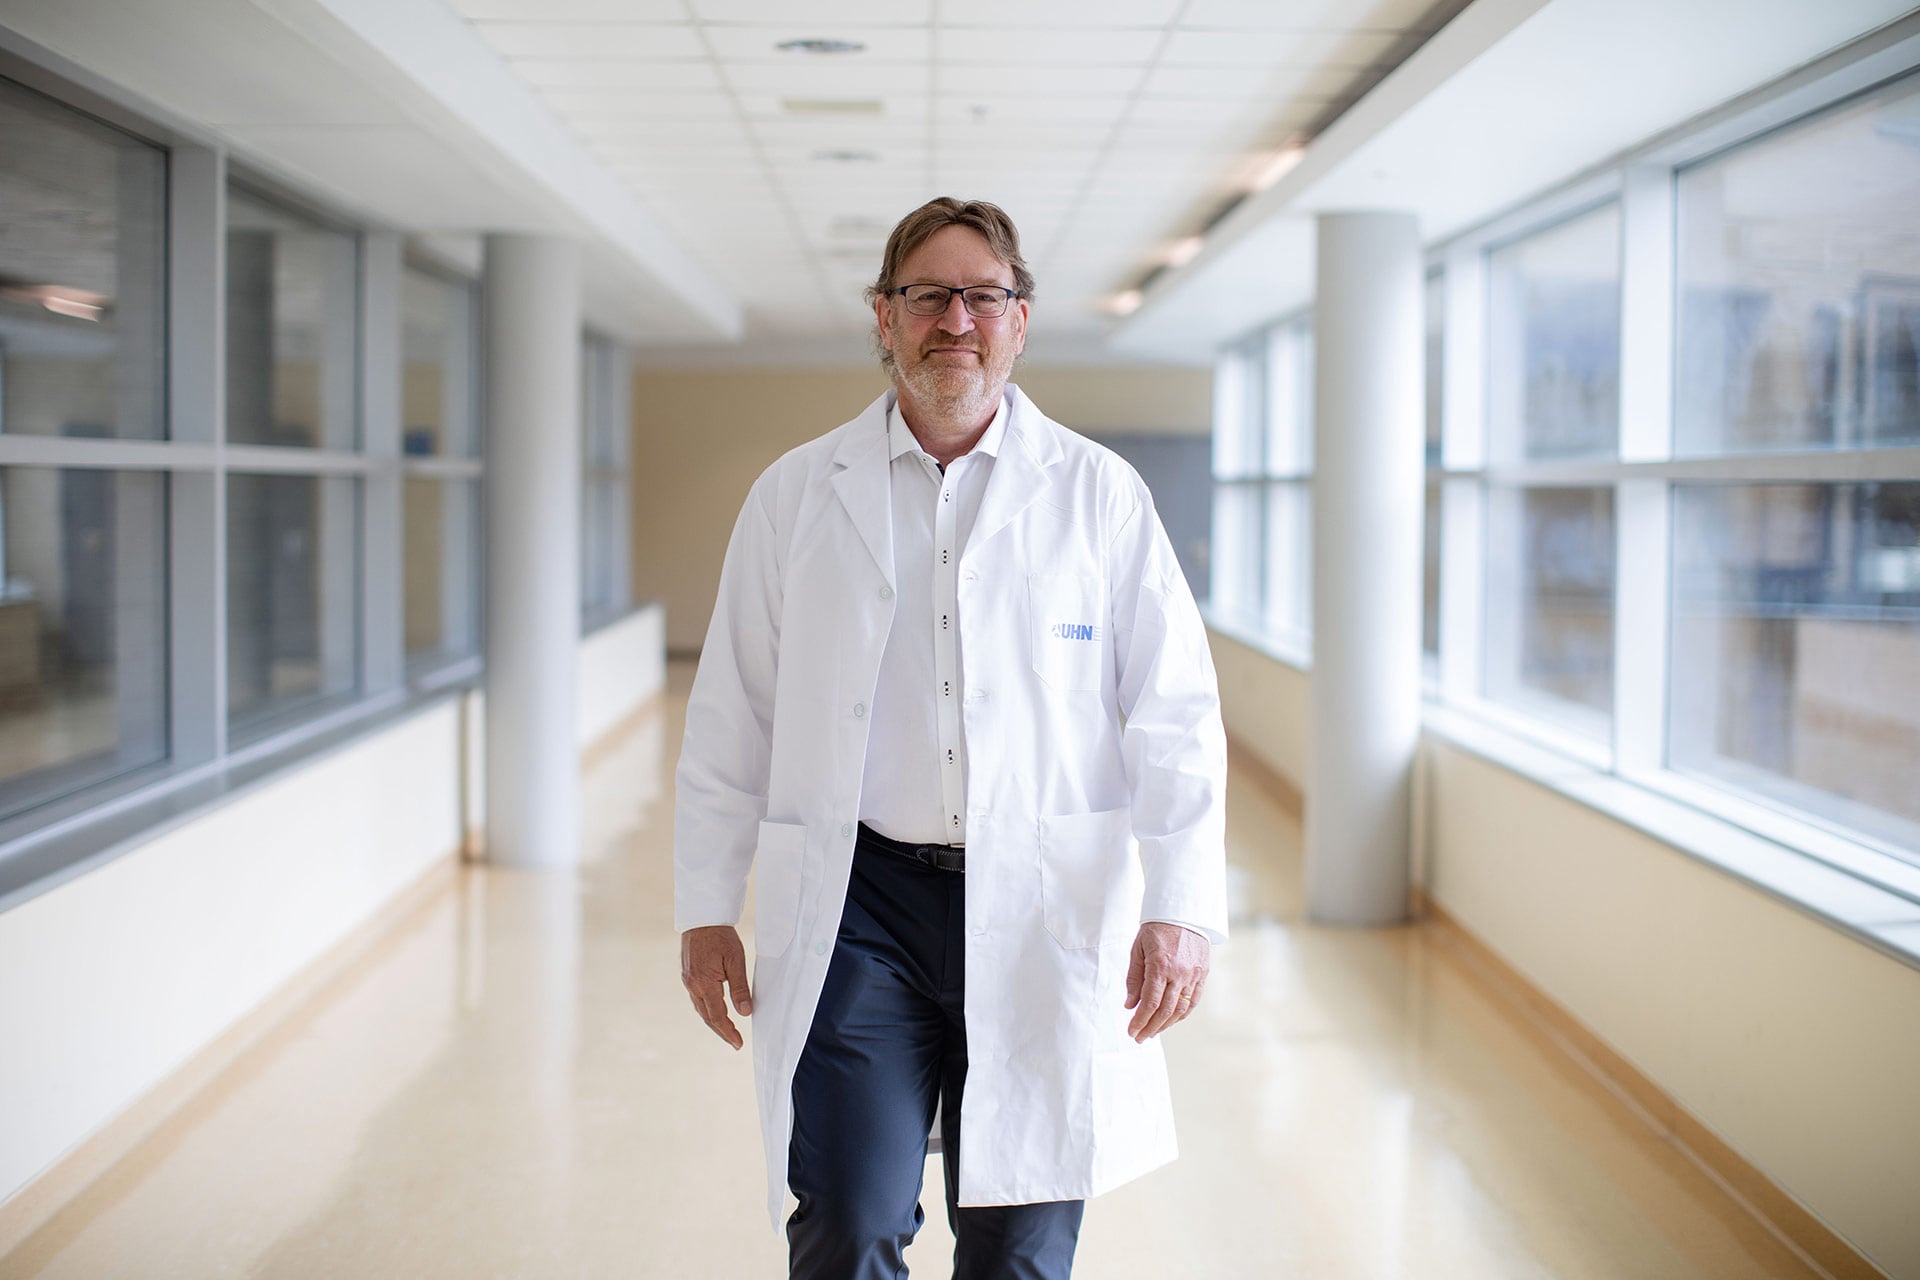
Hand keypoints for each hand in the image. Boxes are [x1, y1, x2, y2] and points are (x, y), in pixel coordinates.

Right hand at [681, 925, 752, 1049]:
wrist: (702, 917)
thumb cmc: (721, 936)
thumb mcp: (736, 960)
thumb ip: (740, 988)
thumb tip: (745, 1012)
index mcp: (704, 984)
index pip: (717, 1017)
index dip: (728, 1032)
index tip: (738, 1043)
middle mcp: (692, 985)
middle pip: (707, 1016)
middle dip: (721, 1031)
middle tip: (734, 1042)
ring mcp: (687, 980)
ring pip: (700, 1009)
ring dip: (714, 1021)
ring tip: (727, 1030)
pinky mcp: (687, 975)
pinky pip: (697, 999)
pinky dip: (707, 1009)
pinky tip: (715, 1010)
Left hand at [1124, 922, 1208, 1041]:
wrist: (1183, 911)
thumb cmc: (1156, 928)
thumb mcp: (1138, 949)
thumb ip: (1134, 979)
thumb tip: (1130, 1004)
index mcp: (1160, 965)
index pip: (1150, 1002)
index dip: (1140, 1020)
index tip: (1131, 1031)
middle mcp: (1179, 973)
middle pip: (1165, 1010)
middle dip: (1151, 1027)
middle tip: (1139, 1037)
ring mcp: (1193, 975)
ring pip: (1181, 1009)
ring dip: (1166, 1024)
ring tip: (1153, 1031)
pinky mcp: (1202, 974)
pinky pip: (1194, 1000)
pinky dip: (1182, 1014)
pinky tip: (1171, 1020)